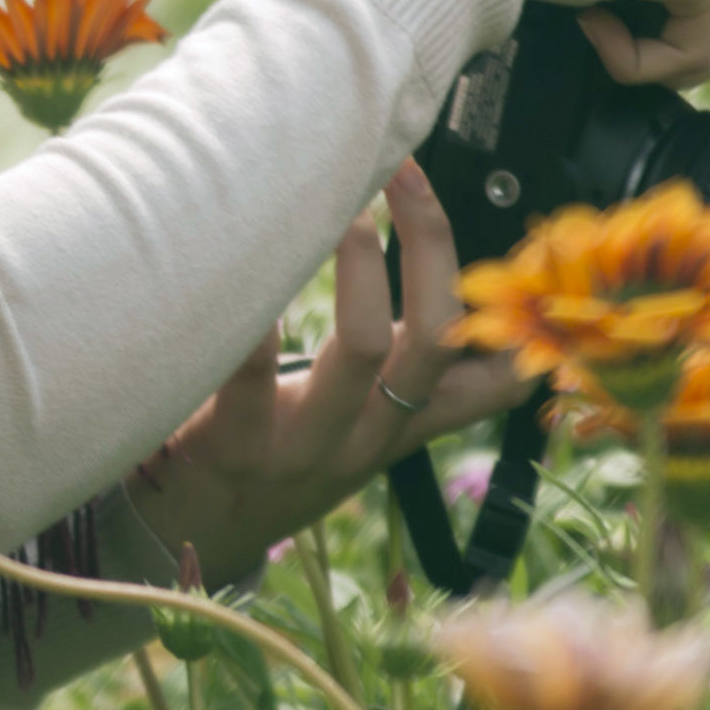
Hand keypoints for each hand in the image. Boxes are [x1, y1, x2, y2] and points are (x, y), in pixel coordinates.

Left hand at [119, 158, 538, 584]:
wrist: (189, 539)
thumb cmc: (273, 457)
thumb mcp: (354, 430)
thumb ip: (394, 372)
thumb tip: (437, 283)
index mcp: (400, 426)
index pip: (496, 383)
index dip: (520, 314)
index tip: (514, 233)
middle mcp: (366, 436)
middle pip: (436, 338)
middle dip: (428, 242)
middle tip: (399, 169)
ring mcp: (305, 443)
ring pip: (364, 347)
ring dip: (358, 261)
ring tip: (331, 200)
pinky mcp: (235, 443)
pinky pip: (250, 370)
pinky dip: (254, 312)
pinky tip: (237, 258)